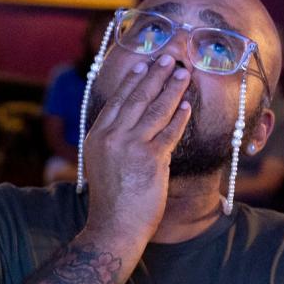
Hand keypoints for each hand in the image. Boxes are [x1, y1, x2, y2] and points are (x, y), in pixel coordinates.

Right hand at [82, 55, 191, 245]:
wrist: (114, 226)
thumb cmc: (110, 201)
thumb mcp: (100, 165)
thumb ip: (110, 142)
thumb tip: (126, 124)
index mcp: (96, 137)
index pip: (117, 102)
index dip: (132, 81)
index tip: (144, 65)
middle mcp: (111, 137)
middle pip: (136, 99)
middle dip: (155, 75)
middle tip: (169, 57)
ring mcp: (131, 146)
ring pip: (155, 110)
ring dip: (171, 89)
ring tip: (184, 73)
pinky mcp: (151, 159)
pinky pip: (169, 131)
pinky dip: (179, 117)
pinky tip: (187, 105)